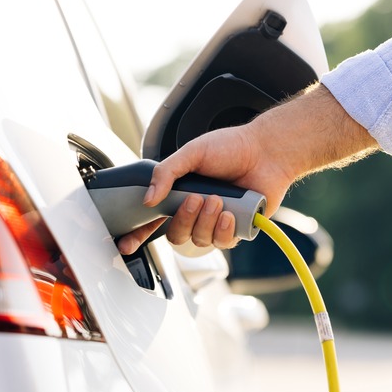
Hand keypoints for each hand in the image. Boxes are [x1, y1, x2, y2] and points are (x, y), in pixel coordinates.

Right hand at [116, 84, 377, 253]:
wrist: (266, 152)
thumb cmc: (232, 147)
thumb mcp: (192, 152)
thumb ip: (166, 173)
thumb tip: (148, 198)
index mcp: (179, 193)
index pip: (154, 219)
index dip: (138, 234)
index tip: (125, 244)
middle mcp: (195, 211)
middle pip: (175, 235)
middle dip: (183, 220)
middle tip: (196, 199)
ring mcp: (215, 222)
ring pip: (198, 240)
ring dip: (206, 221)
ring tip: (218, 200)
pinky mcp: (236, 229)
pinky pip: (222, 243)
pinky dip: (223, 229)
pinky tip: (230, 213)